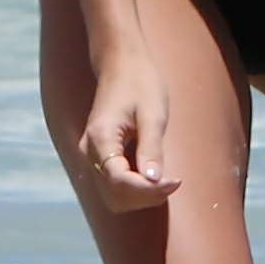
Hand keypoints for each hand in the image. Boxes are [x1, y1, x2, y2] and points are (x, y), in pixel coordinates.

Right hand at [77, 60, 178, 211]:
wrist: (120, 66)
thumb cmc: (139, 84)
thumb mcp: (152, 114)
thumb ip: (151, 149)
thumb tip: (154, 182)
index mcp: (100, 139)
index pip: (119, 182)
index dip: (148, 190)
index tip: (175, 181)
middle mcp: (89, 152)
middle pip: (114, 195)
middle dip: (145, 197)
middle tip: (173, 182)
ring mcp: (91, 157)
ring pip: (112, 196)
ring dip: (140, 197)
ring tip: (165, 180)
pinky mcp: (99, 158)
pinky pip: (113, 186)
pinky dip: (134, 189)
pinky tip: (154, 175)